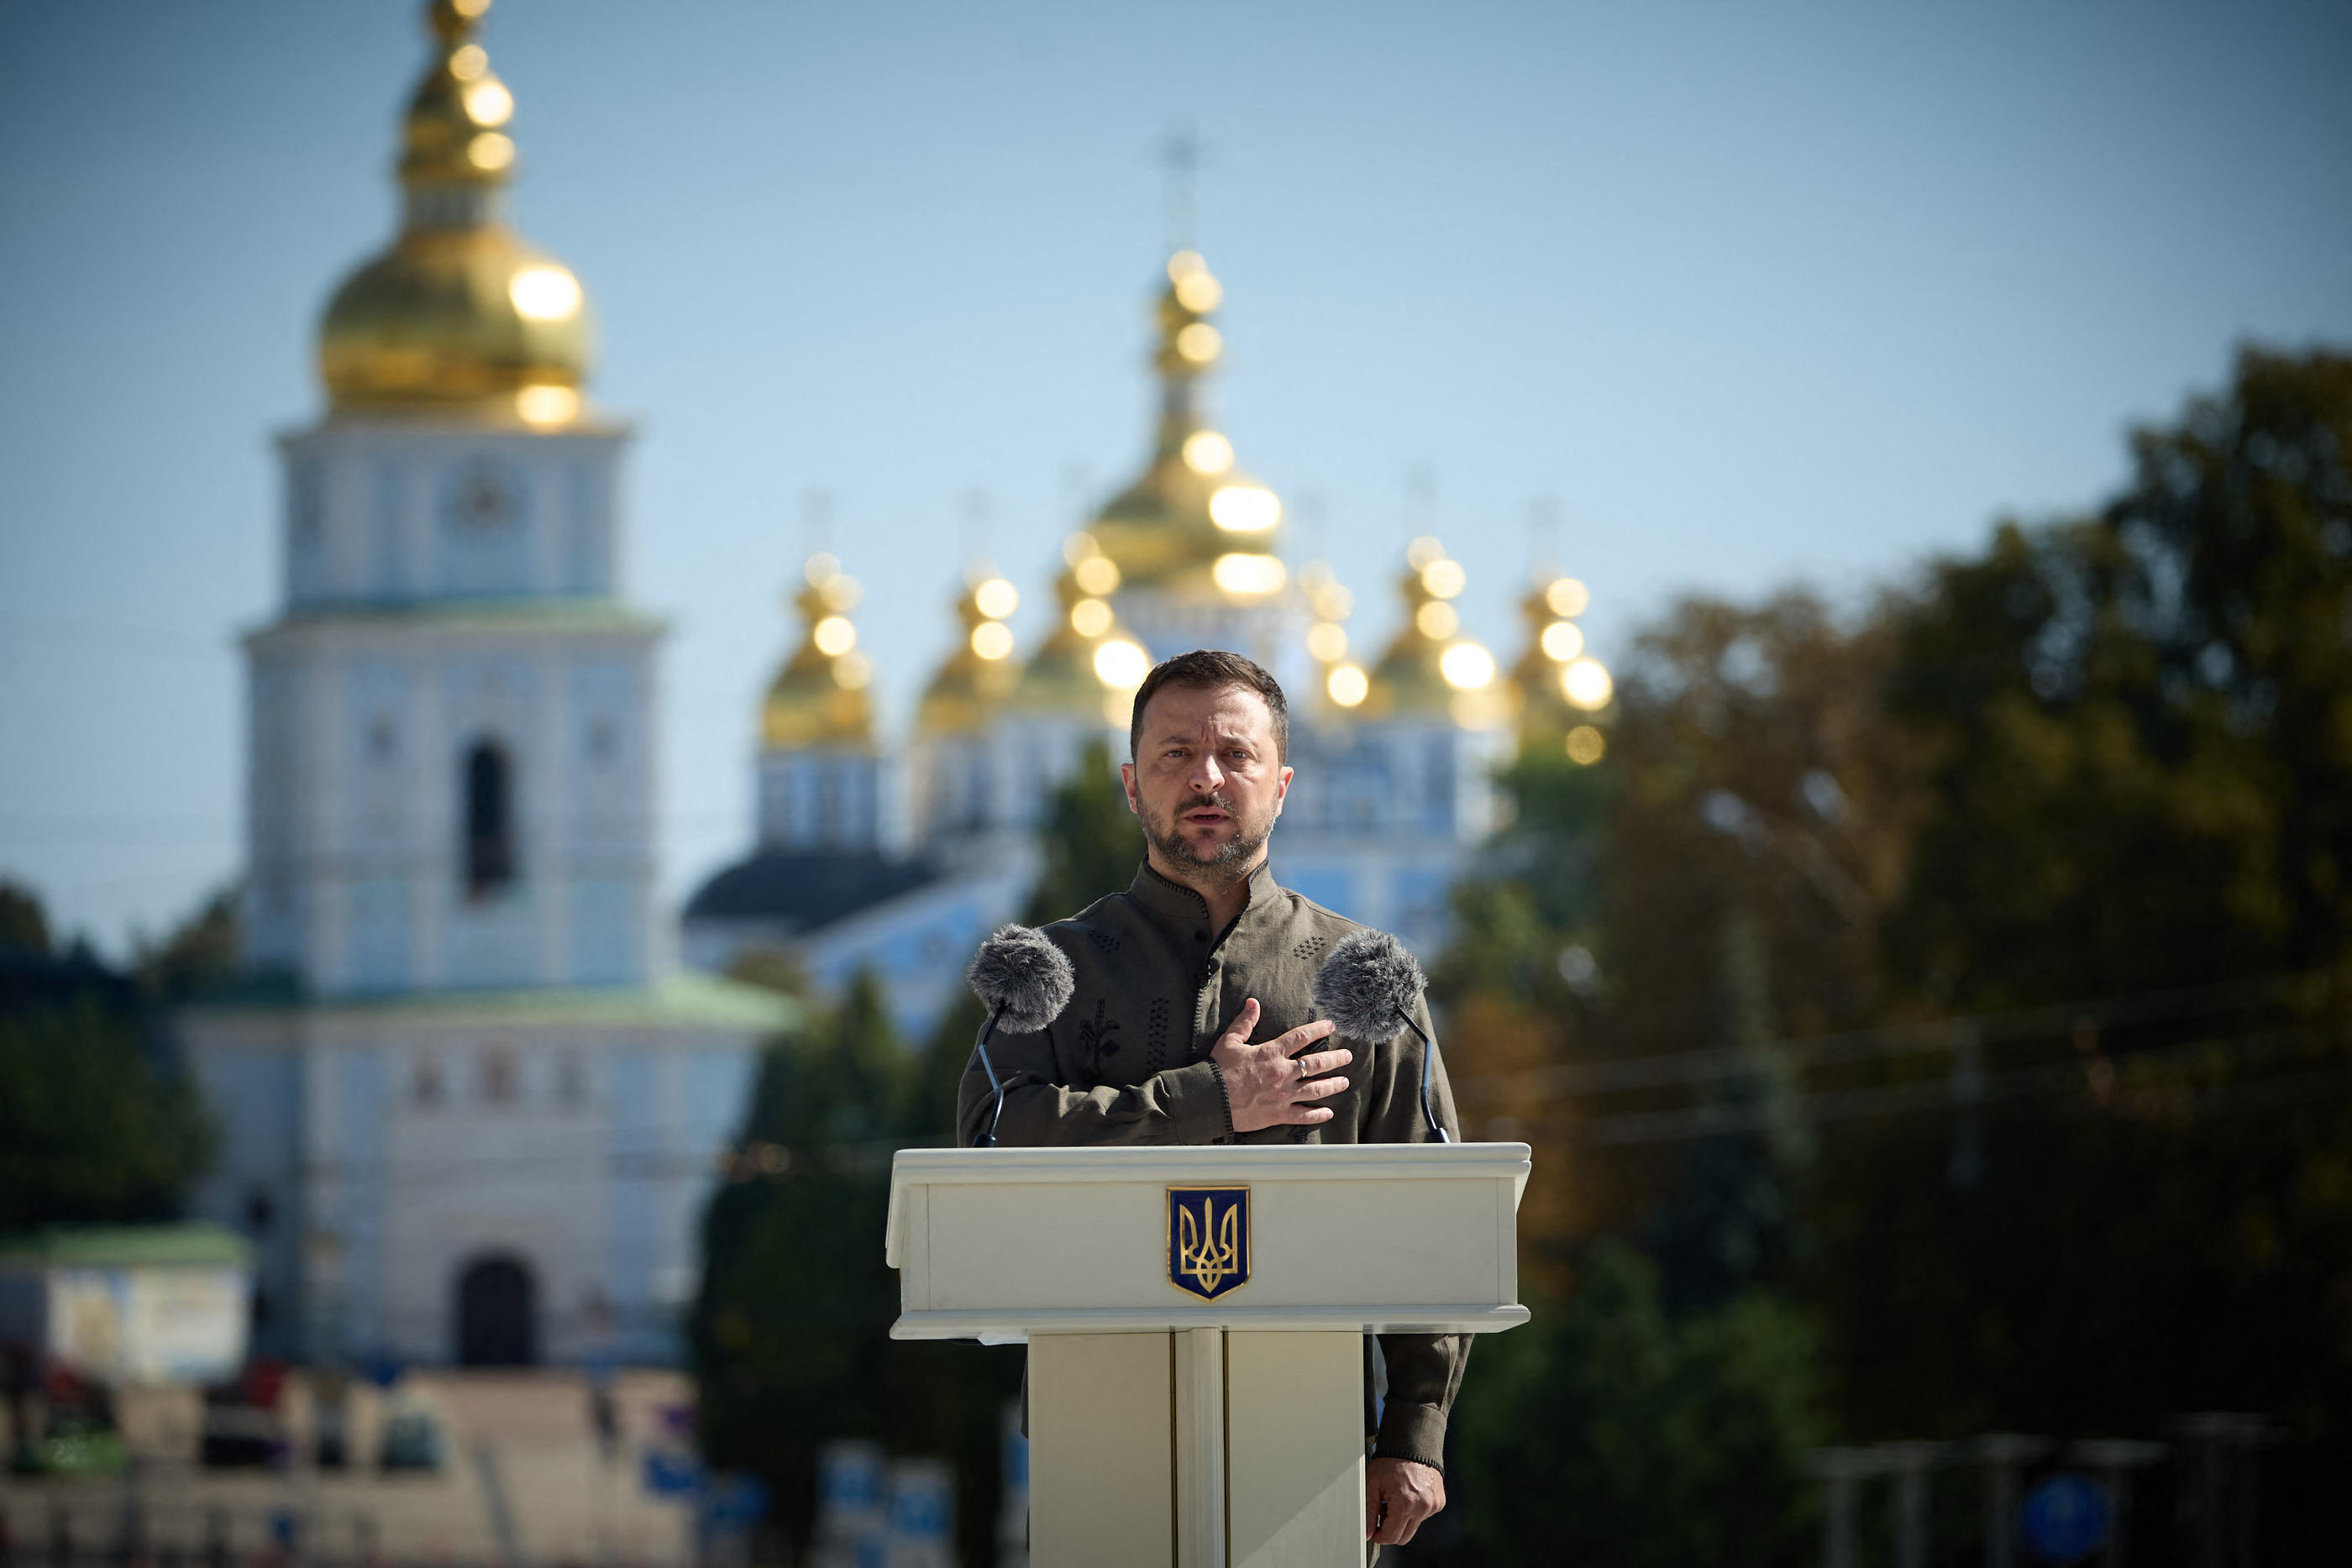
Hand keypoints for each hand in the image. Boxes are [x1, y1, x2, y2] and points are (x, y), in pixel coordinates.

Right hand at [1207, 998, 1351, 1133]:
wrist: (1210, 1099)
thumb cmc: (1218, 1069)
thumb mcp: (1230, 1041)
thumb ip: (1244, 1022)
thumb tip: (1253, 1003)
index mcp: (1271, 1053)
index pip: (1301, 1037)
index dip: (1318, 1029)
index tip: (1331, 1026)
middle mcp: (1282, 1073)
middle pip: (1316, 1064)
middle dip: (1335, 1059)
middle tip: (1347, 1056)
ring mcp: (1282, 1095)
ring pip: (1315, 1089)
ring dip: (1333, 1085)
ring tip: (1345, 1082)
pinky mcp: (1278, 1114)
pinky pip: (1302, 1115)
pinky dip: (1317, 1115)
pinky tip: (1328, 1113)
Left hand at [1366, 1457, 1444, 1544]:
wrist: (1412, 1444)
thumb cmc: (1391, 1461)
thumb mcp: (1373, 1484)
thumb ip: (1368, 1511)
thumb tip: (1367, 1532)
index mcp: (1405, 1504)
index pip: (1391, 1537)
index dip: (1379, 1536)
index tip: (1374, 1530)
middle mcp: (1423, 1507)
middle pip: (1404, 1537)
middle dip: (1390, 1529)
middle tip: (1382, 1512)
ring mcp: (1433, 1505)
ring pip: (1413, 1527)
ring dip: (1402, 1519)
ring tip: (1395, 1499)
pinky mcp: (1439, 1502)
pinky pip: (1423, 1516)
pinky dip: (1414, 1511)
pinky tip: (1407, 1495)